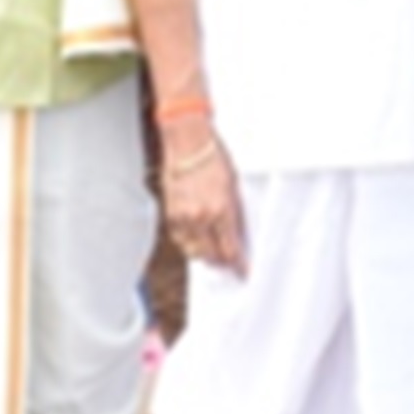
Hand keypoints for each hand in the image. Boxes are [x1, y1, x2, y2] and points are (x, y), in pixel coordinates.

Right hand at [159, 130, 246, 281]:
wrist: (188, 141)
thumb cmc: (213, 157)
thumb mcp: (233, 185)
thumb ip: (234, 212)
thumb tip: (237, 234)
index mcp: (222, 210)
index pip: (230, 250)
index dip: (238, 265)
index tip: (243, 271)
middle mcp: (201, 217)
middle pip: (211, 256)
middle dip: (222, 263)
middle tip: (228, 265)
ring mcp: (184, 217)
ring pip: (193, 251)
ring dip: (204, 255)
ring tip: (212, 254)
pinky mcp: (170, 212)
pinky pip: (179, 239)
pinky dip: (188, 243)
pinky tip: (195, 241)